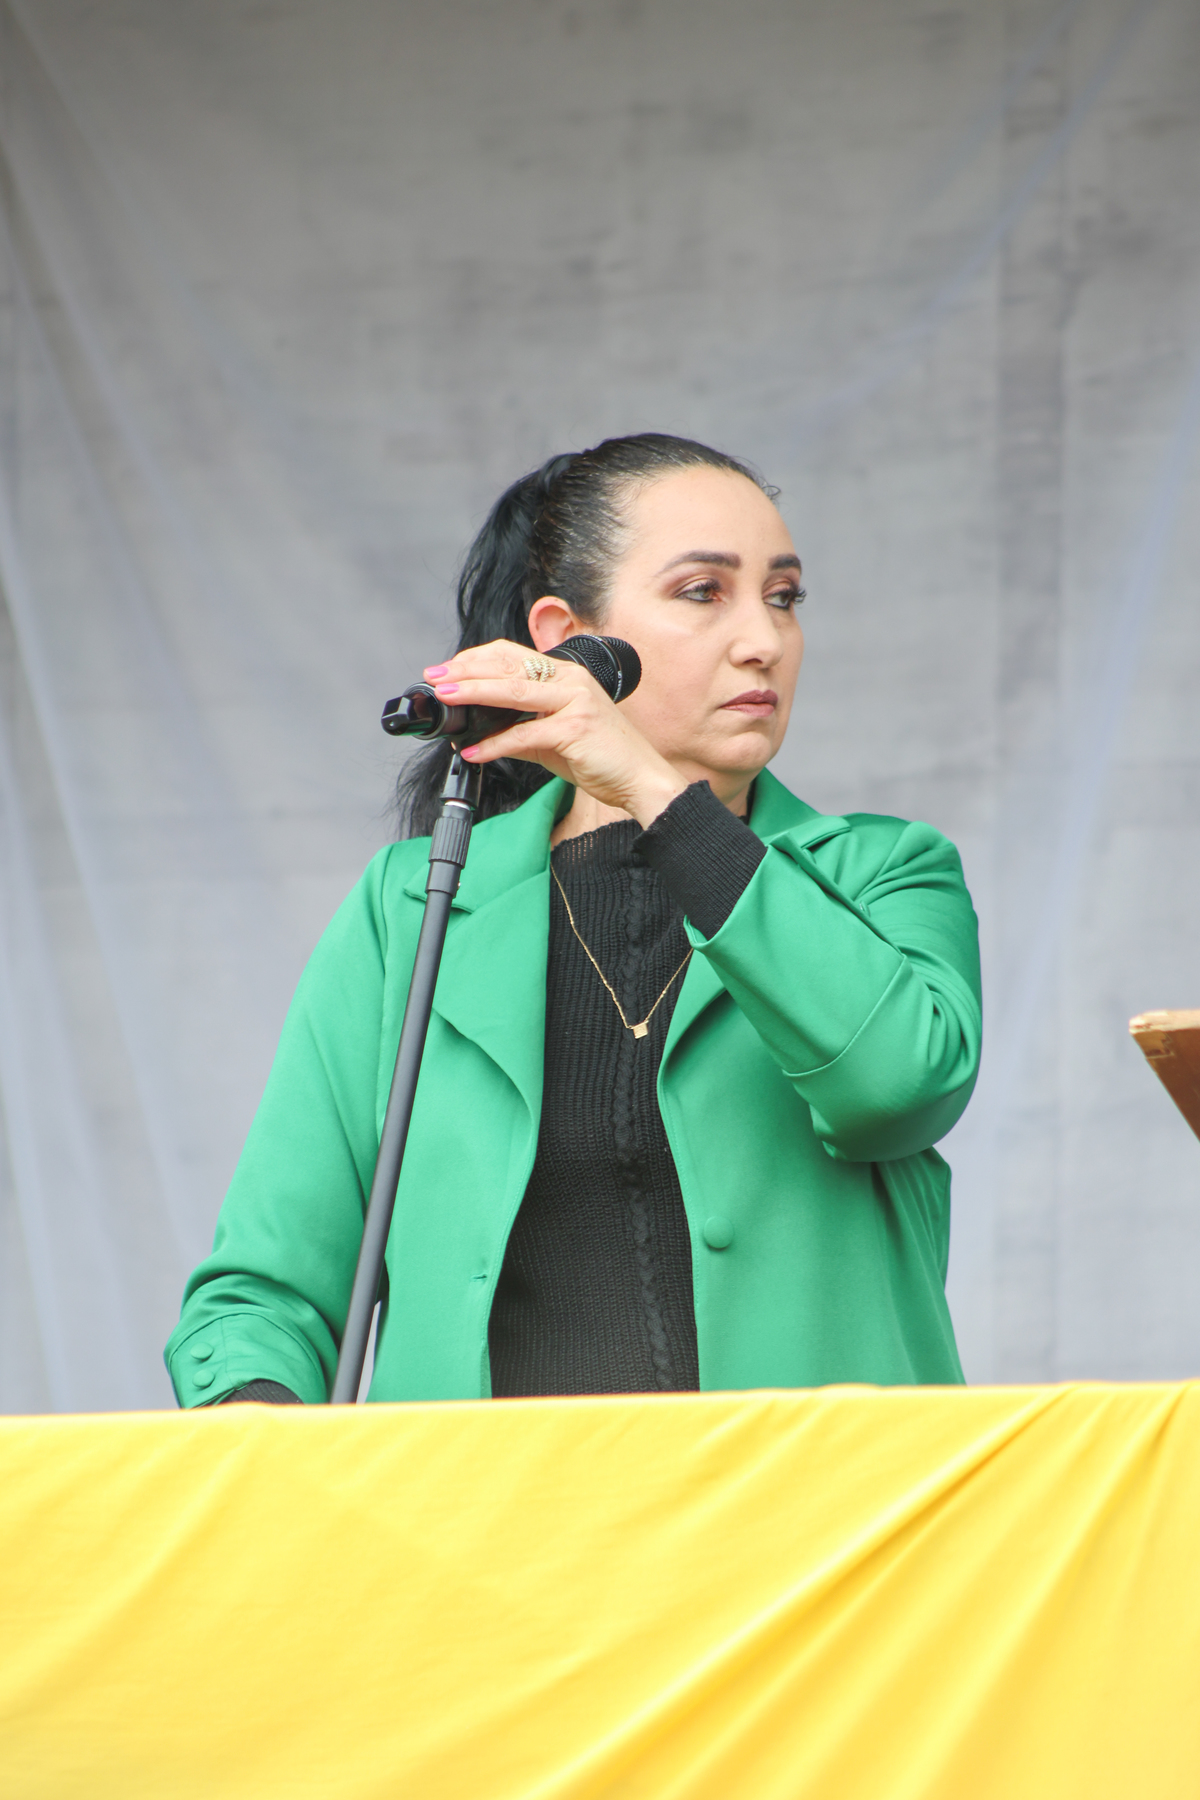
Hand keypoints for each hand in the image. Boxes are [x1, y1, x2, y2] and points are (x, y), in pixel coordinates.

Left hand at [424, 640, 686, 826]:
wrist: (641, 779)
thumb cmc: (603, 758)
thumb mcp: (555, 739)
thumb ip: (521, 731)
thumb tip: (481, 735)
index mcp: (567, 675)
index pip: (512, 655)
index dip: (475, 659)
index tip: (447, 669)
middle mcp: (571, 680)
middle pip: (508, 666)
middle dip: (466, 670)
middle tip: (435, 677)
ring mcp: (575, 702)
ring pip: (512, 691)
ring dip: (473, 694)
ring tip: (447, 699)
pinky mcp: (574, 729)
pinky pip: (523, 735)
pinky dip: (494, 744)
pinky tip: (473, 750)